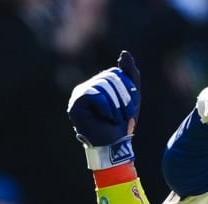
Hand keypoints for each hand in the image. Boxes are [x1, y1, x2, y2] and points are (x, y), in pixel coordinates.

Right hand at [68, 51, 140, 168]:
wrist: (115, 146)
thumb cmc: (122, 124)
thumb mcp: (131, 96)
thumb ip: (130, 74)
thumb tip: (124, 53)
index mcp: (99, 84)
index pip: (115, 73)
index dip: (127, 88)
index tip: (131, 106)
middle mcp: (87, 86)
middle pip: (109, 78)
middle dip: (123, 98)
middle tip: (125, 115)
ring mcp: (79, 95)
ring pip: (103, 86)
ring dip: (116, 106)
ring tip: (115, 119)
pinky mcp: (75, 105)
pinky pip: (95, 96)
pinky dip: (107, 108)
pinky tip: (106, 119)